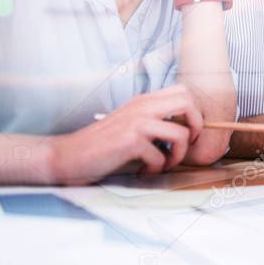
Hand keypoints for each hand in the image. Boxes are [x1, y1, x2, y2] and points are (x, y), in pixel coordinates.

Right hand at [49, 84, 202, 184]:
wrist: (67, 156)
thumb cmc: (101, 145)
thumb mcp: (129, 123)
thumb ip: (152, 120)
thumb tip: (185, 129)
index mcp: (143, 101)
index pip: (183, 91)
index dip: (194, 112)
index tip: (187, 132)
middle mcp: (142, 107)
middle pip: (189, 103)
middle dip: (196, 127)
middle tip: (182, 146)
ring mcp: (136, 122)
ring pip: (181, 134)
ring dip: (177, 156)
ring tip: (162, 165)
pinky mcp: (130, 141)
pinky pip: (161, 157)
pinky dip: (155, 169)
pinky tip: (142, 172)